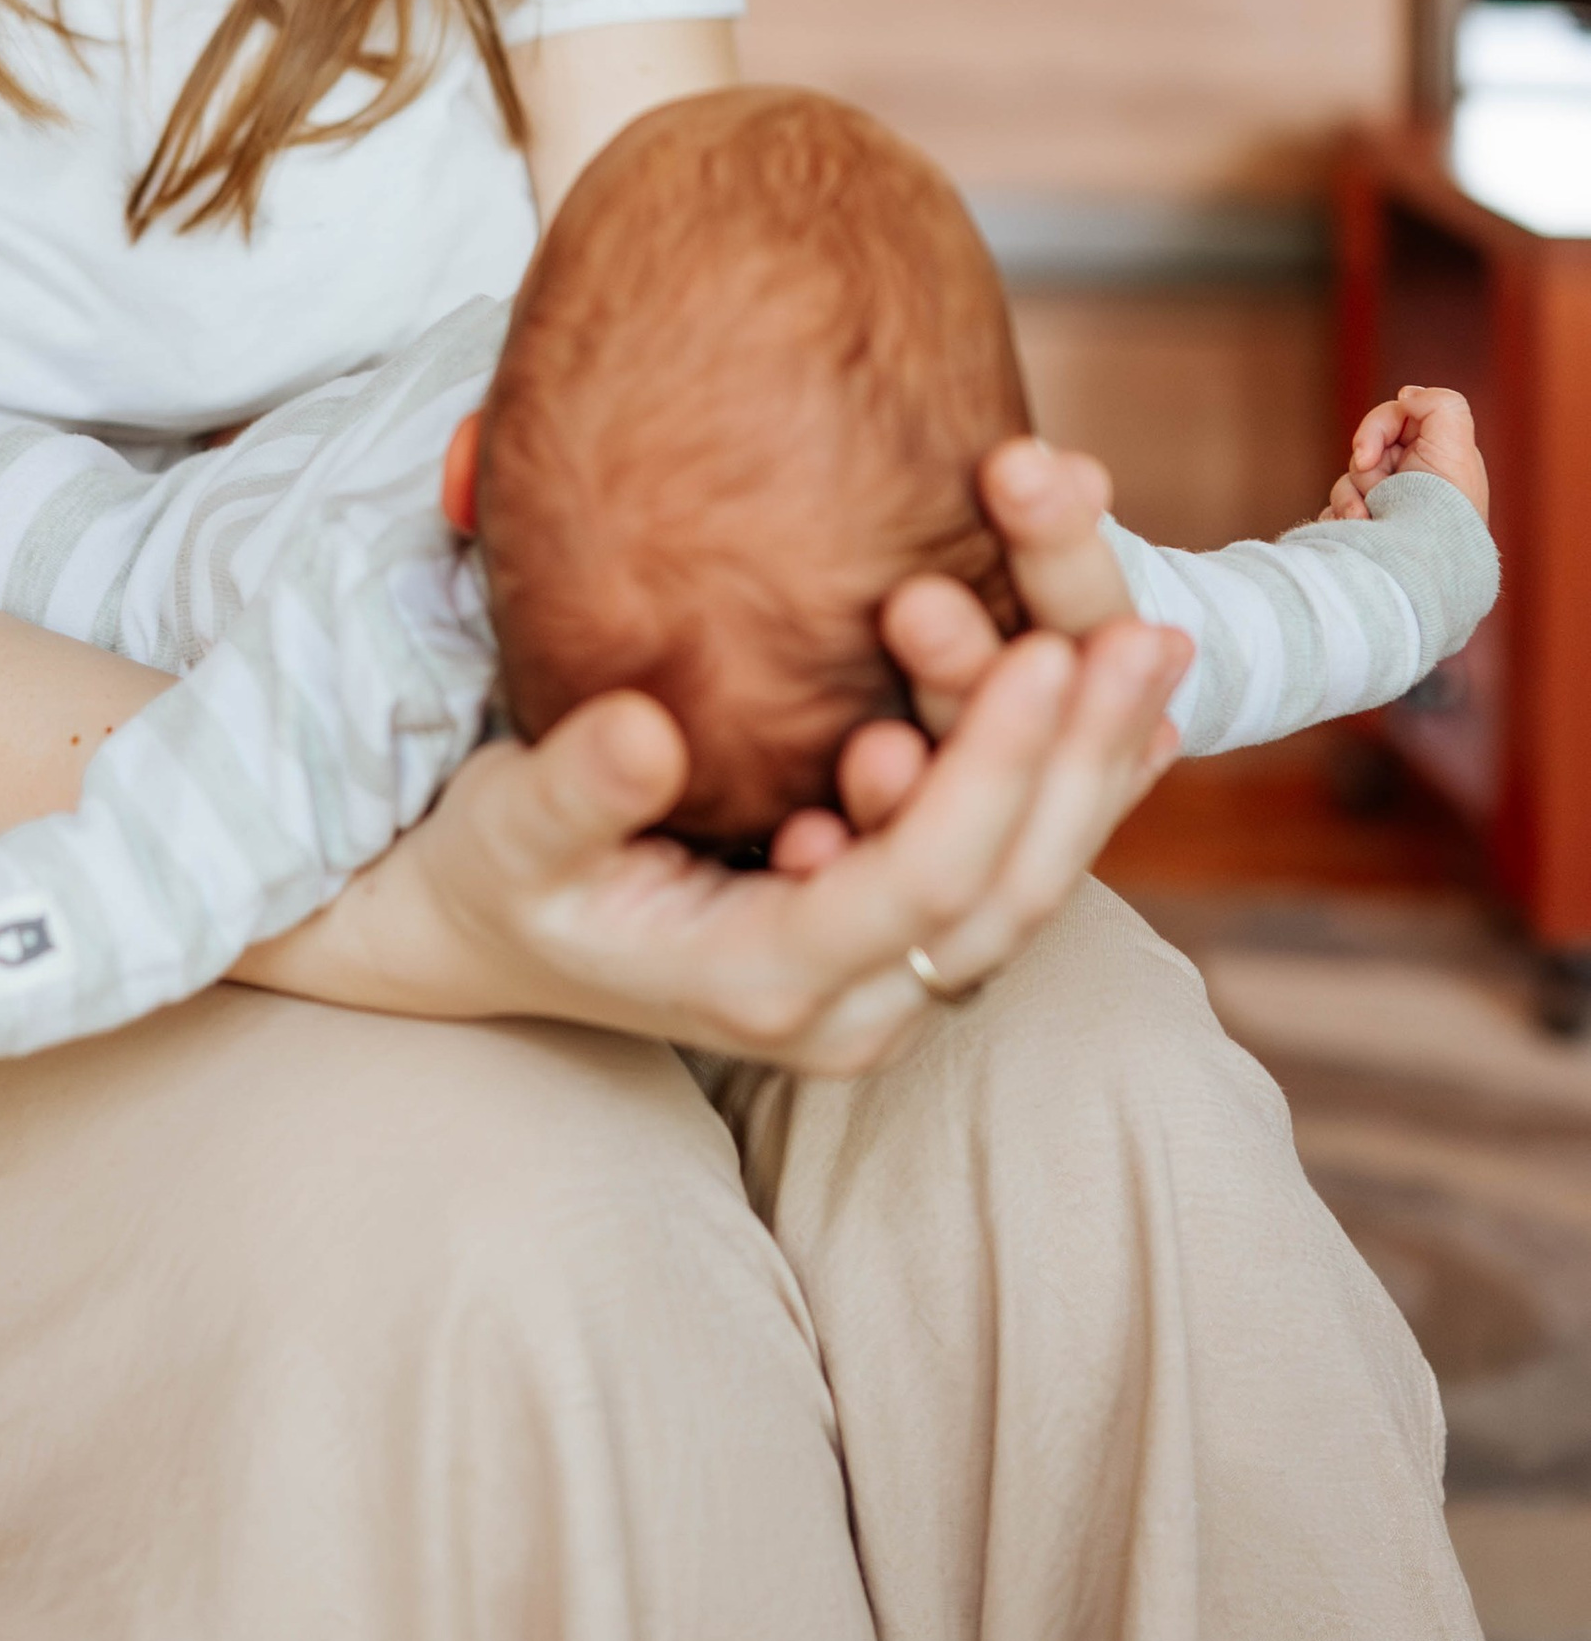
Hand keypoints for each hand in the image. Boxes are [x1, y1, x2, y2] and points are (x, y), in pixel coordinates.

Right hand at [264, 608, 1189, 1077]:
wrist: (482, 938)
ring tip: (1156, 650)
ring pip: (1022, 891)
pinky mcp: (886, 945)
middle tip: (1147, 634)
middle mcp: (842, 1006)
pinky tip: (1123, 713)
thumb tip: (643, 734)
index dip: (988, 775)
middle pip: (1004, 896)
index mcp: (759, 984)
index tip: (1042, 654)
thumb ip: (573, 790)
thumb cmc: (494, 873)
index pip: (916, 886)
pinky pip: (1000, 876)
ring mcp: (875, 987)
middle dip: (1079, 764)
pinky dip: (1064, 794)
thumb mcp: (505, 829)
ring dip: (1090, 771)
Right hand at [1328, 384, 1487, 526]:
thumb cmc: (1443, 506)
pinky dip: (1340, 520)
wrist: (1426, 565)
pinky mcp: (1367, 531)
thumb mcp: (1455, 440)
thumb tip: (1406, 396)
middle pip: (1365, 450)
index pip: (1393, 419)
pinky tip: (1356, 533)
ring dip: (1349, 500)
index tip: (1368, 456)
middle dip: (1363, 470)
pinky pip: (1337, 513)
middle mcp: (1412, 480)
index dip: (1375, 429)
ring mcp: (1388, 508)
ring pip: (1346, 482)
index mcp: (1434, 457)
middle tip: (1375, 493)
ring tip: (1365, 523)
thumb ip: (1438, 403)